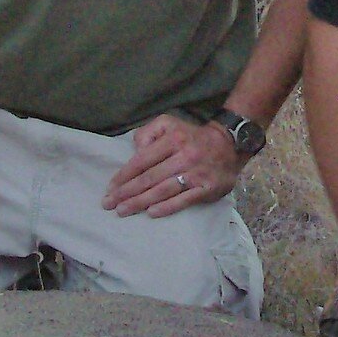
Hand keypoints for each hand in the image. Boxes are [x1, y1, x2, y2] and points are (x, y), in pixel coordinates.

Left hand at [104, 114, 241, 217]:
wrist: (228, 145)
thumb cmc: (190, 137)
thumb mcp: (169, 123)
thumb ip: (148, 133)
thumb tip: (135, 152)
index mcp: (172, 139)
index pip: (142, 160)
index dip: (124, 176)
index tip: (110, 188)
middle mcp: (184, 155)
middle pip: (150, 178)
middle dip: (126, 193)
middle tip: (109, 204)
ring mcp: (196, 173)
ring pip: (163, 190)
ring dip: (140, 202)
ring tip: (123, 211)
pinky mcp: (207, 188)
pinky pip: (184, 200)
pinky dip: (167, 207)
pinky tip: (151, 213)